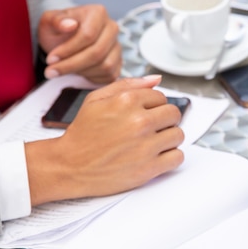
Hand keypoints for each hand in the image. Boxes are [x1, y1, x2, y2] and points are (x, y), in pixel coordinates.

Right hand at [25, 75, 184, 204]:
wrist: (69, 166)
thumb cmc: (82, 134)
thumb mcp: (96, 99)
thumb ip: (128, 85)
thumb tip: (156, 80)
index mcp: (127, 101)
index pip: (162, 97)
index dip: (154, 106)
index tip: (145, 115)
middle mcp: (139, 122)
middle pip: (174, 114)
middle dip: (164, 120)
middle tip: (151, 129)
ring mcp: (146, 146)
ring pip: (178, 135)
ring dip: (168, 139)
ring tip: (152, 143)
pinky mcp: (149, 168)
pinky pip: (178, 157)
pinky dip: (171, 158)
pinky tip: (157, 156)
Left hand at [38, 4, 121, 82]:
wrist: (64, 40)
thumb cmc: (57, 30)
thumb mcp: (49, 22)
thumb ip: (56, 21)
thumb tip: (69, 25)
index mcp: (98, 13)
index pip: (88, 35)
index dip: (68, 50)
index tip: (51, 59)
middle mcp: (112, 28)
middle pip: (97, 52)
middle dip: (72, 64)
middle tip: (52, 71)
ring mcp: (117, 47)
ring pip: (104, 66)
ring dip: (80, 71)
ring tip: (63, 70)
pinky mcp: (118, 63)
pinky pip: (108, 75)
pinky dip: (90, 77)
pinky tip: (76, 72)